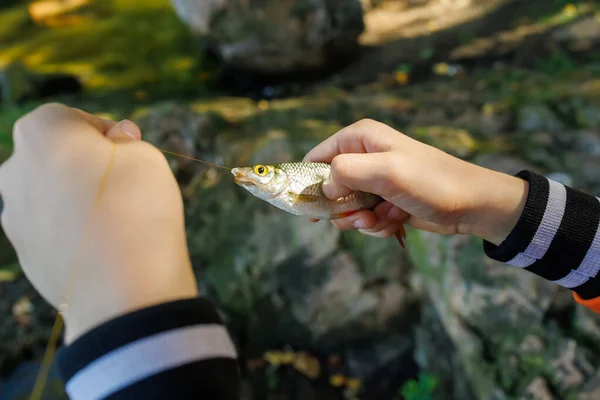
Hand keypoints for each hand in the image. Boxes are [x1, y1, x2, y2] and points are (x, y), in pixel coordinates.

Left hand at [0, 103, 197, 343]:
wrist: (123, 291)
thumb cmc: (137, 210)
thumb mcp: (146, 157)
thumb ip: (126, 140)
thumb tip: (116, 140)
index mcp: (41, 134)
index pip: (70, 117)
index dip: (104, 129)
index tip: (130, 149)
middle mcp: (14, 171)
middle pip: (54, 156)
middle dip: (85, 162)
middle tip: (124, 181)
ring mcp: (14, 216)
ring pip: (50, 193)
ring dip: (77, 196)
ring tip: (117, 218)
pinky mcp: (24, 254)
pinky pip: (51, 229)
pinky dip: (73, 230)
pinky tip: (104, 245)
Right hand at [303, 119, 527, 244]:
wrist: (472, 205)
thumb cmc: (431, 181)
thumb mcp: (387, 171)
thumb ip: (347, 172)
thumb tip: (326, 187)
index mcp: (359, 139)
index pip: (316, 158)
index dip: (310, 183)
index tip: (310, 209)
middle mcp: (363, 157)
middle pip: (329, 189)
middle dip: (342, 209)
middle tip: (360, 216)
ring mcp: (374, 182)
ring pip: (346, 209)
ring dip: (362, 221)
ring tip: (385, 217)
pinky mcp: (384, 202)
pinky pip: (365, 219)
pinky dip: (378, 226)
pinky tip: (396, 220)